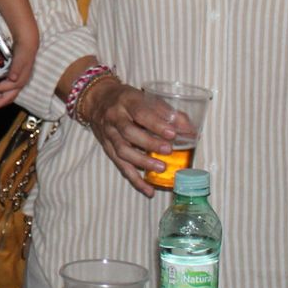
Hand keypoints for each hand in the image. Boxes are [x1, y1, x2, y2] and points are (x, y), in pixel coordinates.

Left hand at [0, 47, 34, 106]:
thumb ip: (17, 67)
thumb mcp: (21, 57)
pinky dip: (1, 95)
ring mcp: (18, 82)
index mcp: (20, 80)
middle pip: (8, 98)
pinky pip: (8, 91)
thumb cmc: (23, 50)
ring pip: (8, 97)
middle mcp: (19, 83)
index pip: (4, 88)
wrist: (28, 43)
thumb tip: (13, 79)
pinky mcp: (15, 79)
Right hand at [82, 76, 191, 197]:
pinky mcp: (107, 149)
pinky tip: (149, 190)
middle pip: (129, 132)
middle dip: (149, 143)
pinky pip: (121, 166)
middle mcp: (114, 118)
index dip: (156, 124)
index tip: (172, 133)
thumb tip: (190, 130)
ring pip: (122, 151)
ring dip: (142, 162)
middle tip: (168, 150)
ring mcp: (109, 134)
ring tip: (161, 168)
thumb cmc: (128, 99)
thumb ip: (167, 112)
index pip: (140, 113)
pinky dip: (135, 179)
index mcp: (126, 101)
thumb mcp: (145, 97)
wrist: (97, 100)